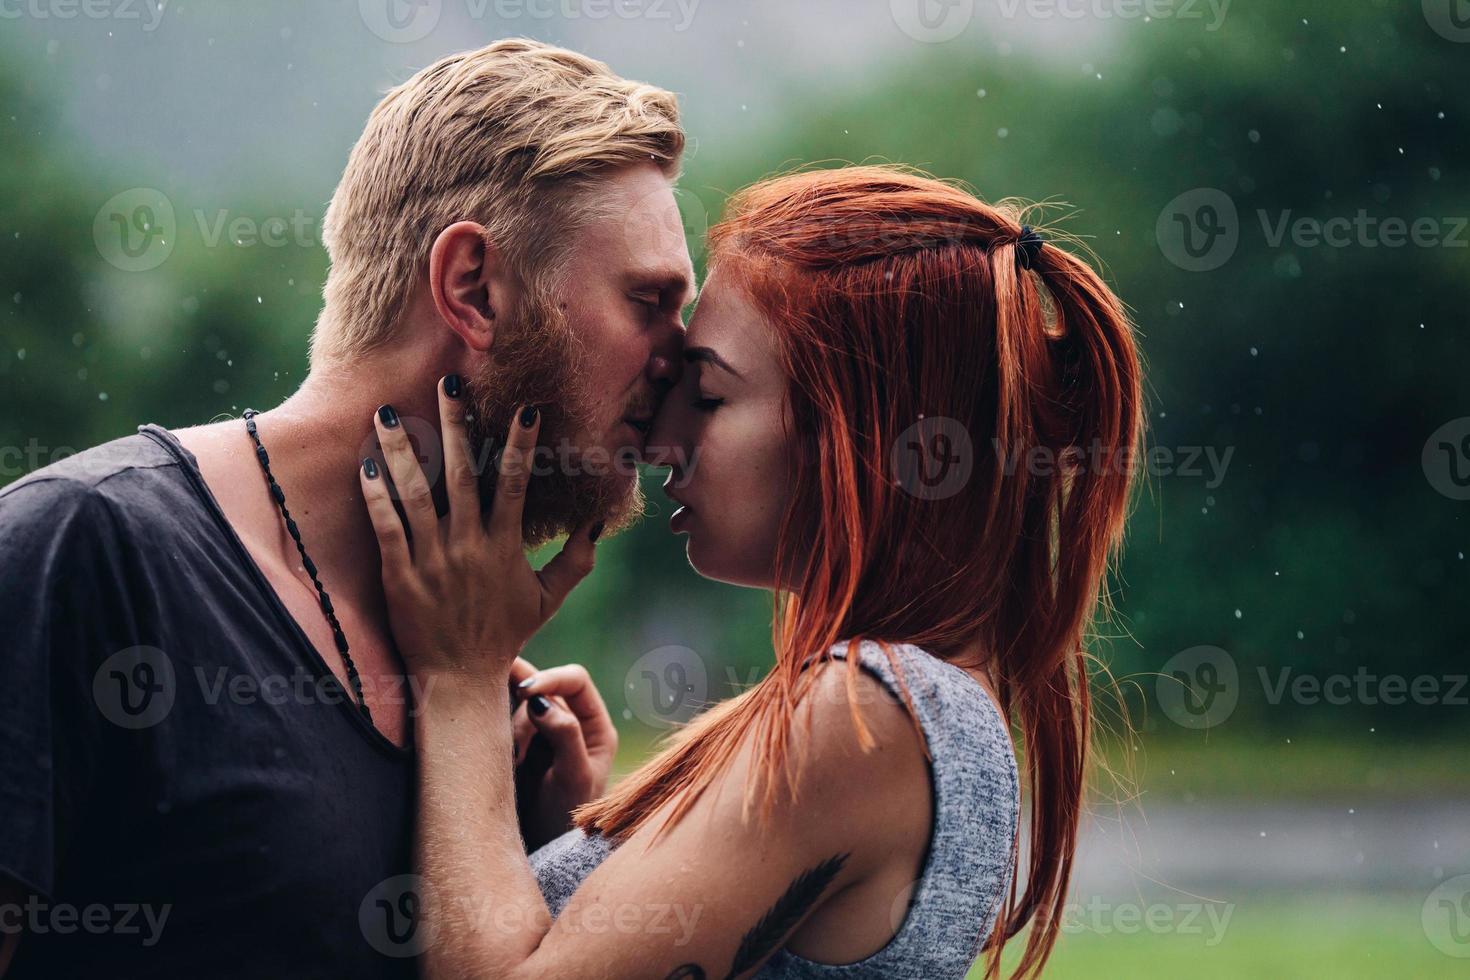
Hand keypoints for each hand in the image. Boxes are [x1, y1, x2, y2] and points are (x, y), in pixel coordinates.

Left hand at [360, 380, 601, 686]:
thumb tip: (596, 522)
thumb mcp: (549, 599)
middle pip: (462, 474)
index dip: (520, 445)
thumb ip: (576, 560)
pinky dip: (376, 497)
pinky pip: (386, 529)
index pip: (515, 484)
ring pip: (416, 494)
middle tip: (447, 384)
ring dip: (401, 451)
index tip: (525, 408)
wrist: (459, 680)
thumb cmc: (504, 635)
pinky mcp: (399, 577)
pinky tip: (366, 467)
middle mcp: (469, 547)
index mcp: (504, 547)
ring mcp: (432, 561)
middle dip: (455, 426)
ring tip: (386, 413)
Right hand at [509, 658, 618, 849]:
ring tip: (514, 761)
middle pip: (544, 689)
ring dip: (511, 725)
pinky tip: (503, 757)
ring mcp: (542, 734)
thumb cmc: (565, 819)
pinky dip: (498, 732)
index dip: (550, 678)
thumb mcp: (573, 779)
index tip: (525, 691)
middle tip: (513, 733)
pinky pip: (504, 723)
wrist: (540, 852)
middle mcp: (570, 723)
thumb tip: (542, 701)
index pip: (575, 681)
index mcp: (595, 727)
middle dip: (525, 704)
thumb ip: (564, 736)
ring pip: (520, 706)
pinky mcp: (518, 745)